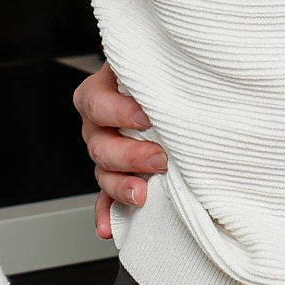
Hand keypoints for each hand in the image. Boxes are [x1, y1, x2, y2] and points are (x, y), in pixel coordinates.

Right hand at [75, 60, 164, 240]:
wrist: (169, 82)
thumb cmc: (162, 68)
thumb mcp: (158, 57)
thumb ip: (161, 61)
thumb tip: (188, 59)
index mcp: (102, 91)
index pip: (96, 102)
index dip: (118, 112)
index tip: (145, 117)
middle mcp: (99, 124)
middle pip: (99, 144)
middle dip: (129, 155)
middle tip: (158, 158)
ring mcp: (105, 151)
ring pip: (102, 172)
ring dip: (120, 186)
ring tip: (141, 194)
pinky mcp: (115, 173)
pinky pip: (104, 197)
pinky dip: (107, 212)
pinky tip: (109, 227)